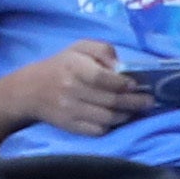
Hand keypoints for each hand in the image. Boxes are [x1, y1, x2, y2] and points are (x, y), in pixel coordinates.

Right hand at [18, 42, 147, 136]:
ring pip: (107, 118)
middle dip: (134, 102)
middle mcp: (71, 90)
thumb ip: (103, 50)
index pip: (102, 78)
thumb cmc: (61, 65)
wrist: (30, 91)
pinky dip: (112, 126)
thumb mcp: (79, 47)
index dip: (122, 83)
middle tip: (149, 101)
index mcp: (73, 67)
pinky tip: (119, 118)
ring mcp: (71, 111)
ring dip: (126, 115)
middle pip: (110, 100)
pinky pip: (98, 130)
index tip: (135, 84)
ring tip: (137, 109)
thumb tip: (121, 67)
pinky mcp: (71, 126)